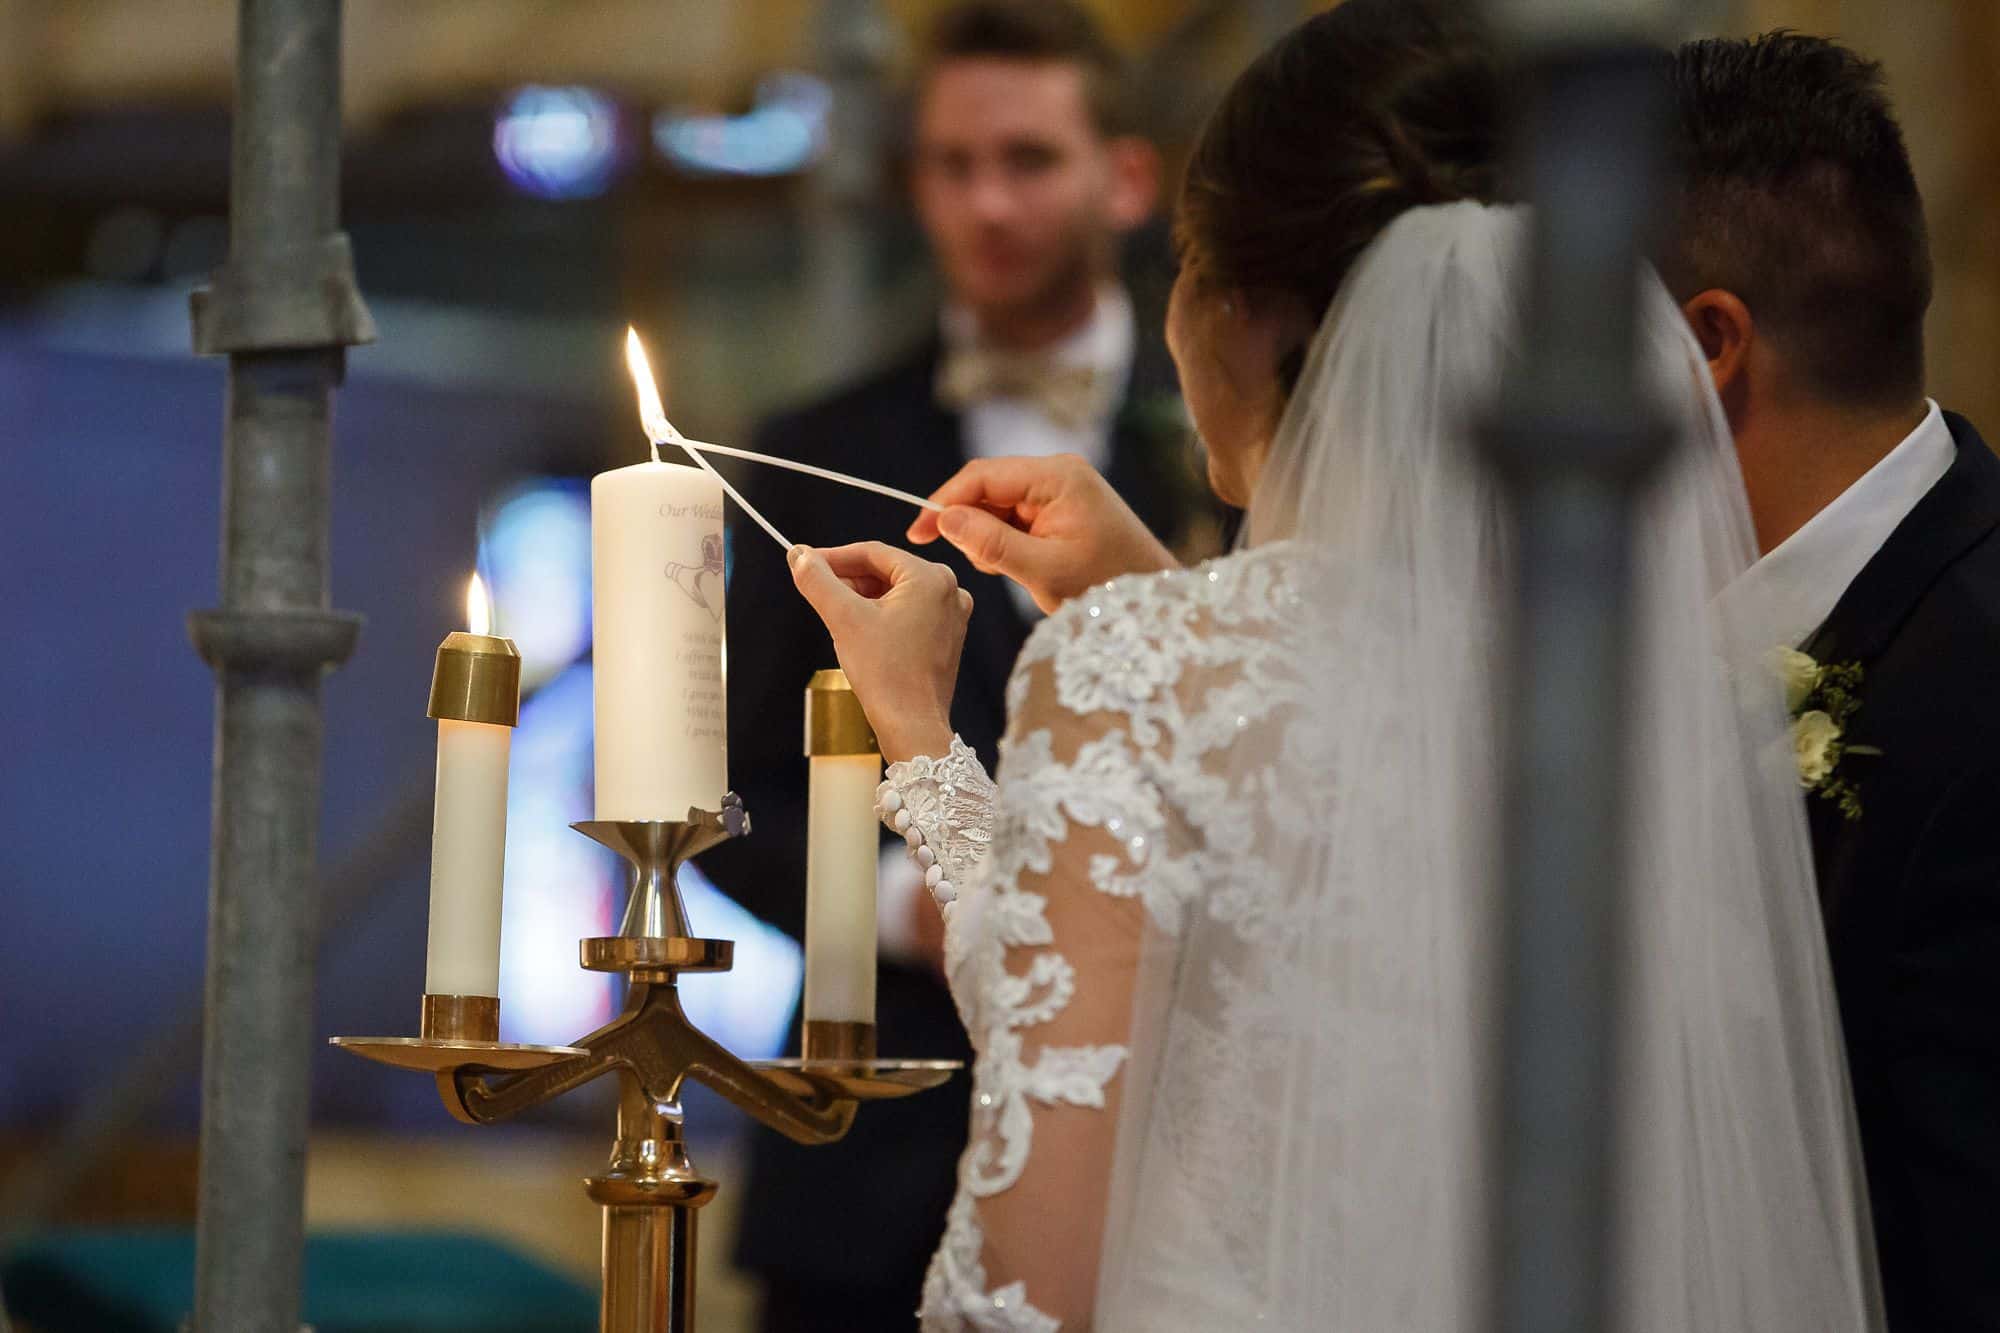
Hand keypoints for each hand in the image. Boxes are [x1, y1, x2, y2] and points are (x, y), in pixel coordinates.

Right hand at [788, 542, 970, 763]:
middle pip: (885, 572)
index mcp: (931, 578)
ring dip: (862, 599)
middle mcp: (949, 591)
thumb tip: (799, 556)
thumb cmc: (887, 675)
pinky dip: (881, 616)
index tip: (806, 562)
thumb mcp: (843, 619)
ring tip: (835, 615)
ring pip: (895, 594)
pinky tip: (860, 632)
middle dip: (848, 579)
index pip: (873, 552)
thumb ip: (818, 581)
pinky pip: (908, 614)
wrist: (912, 725)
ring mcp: (951, 616)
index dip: (834, 556)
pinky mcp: (946, 638)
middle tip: (817, 589)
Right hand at [907, 454, 1178, 613]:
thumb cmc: (1106, 587)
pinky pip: (1016, 515)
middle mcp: (1059, 470)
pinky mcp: (1061, 505)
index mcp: (1058, 476)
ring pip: (999, 503)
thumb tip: (945, 519)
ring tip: (1015, 570)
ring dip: (990, 536)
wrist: (1154, 598)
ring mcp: (1062, 486)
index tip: (918, 533)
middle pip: (988, 486)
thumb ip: (991, 543)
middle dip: (971, 524)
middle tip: (976, 563)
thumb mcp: (1043, 571)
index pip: (982, 475)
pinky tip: (1023, 565)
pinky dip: (1007, 540)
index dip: (944, 502)